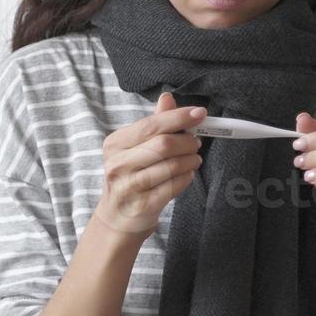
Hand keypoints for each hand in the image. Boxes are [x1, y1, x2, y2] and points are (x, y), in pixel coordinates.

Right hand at [93, 92, 206, 239]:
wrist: (117, 218)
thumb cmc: (130, 177)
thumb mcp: (135, 148)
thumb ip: (153, 124)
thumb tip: (167, 97)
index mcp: (115, 144)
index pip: (151, 125)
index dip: (178, 117)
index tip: (200, 113)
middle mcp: (118, 164)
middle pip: (163, 145)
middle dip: (187, 142)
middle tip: (196, 142)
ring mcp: (129, 186)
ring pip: (171, 166)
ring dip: (190, 160)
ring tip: (193, 159)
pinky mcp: (143, 205)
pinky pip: (174, 186)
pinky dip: (186, 178)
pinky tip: (187, 175)